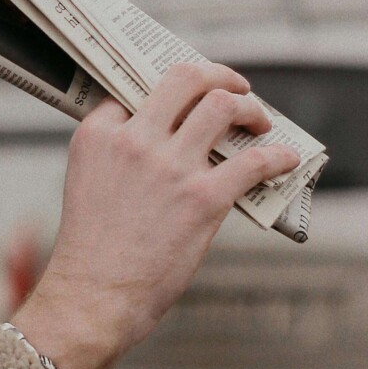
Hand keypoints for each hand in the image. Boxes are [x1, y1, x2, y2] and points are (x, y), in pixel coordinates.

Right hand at [10, 62, 299, 368]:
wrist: (94, 292)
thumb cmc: (90, 249)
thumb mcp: (85, 182)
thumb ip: (115, 154)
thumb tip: (161, 142)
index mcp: (98, 135)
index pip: (135, 89)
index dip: (165, 91)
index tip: (183, 98)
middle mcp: (134, 141)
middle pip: (186, 79)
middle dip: (218, 76)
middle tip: (233, 87)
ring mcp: (170, 166)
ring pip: (222, 106)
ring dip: (249, 108)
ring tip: (257, 121)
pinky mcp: (203, 198)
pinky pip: (255, 161)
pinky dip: (277, 157)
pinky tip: (283, 160)